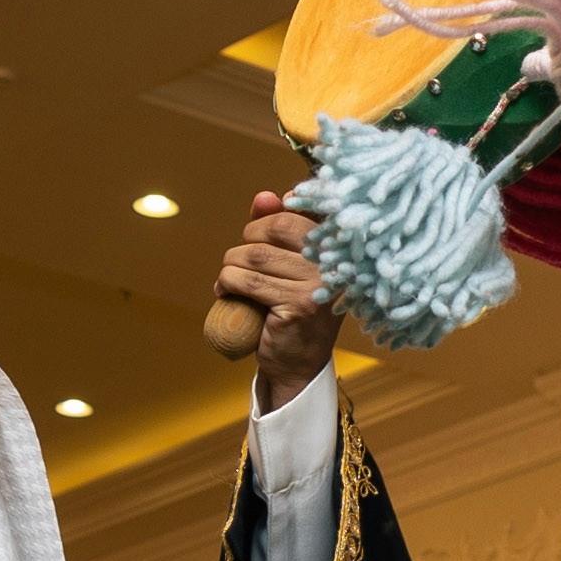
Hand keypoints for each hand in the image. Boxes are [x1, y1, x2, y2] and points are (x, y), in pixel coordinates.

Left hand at [204, 192, 338, 408]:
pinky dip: (227, 283)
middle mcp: (332, 262)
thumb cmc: (291, 308)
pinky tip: (226, 292)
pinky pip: (247, 281)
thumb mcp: (288, 264)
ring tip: (228, 280)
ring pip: (254, 255)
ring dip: (230, 265)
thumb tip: (266, 196)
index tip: (255, 237)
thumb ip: (277, 227)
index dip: (267, 219)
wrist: (297, 363)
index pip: (294, 213)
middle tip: (238, 262)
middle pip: (274, 228)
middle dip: (245, 241)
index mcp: (334, 247)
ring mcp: (317, 285)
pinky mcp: (297, 306)